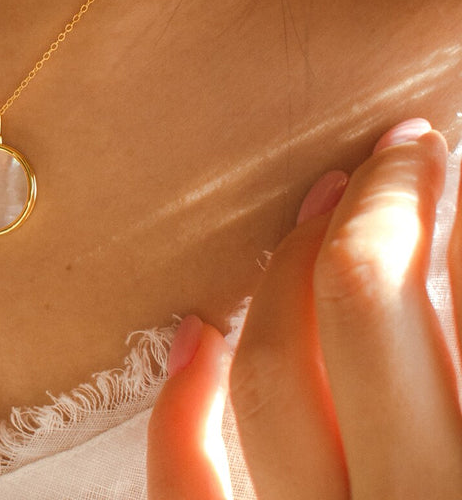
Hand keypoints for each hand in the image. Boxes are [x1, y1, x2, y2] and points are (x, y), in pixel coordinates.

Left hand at [148, 118, 461, 498]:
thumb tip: (443, 242)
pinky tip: (192, 336)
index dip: (443, 205)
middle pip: (361, 306)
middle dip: (378, 206)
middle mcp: (409, 498)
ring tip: (318, 206)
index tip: (430, 152)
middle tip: (399, 151)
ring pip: (273, 377)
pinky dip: (181, 411)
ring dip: (287, 274)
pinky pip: (190, 489)